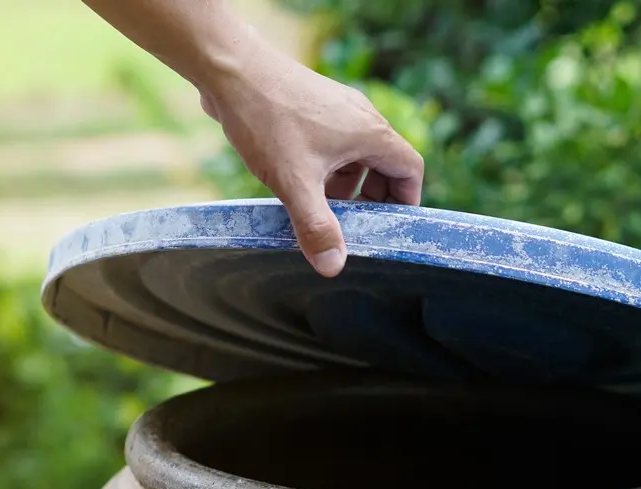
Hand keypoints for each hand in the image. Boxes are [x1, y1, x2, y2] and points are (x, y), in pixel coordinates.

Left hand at [199, 45, 424, 277]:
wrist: (230, 70)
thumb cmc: (267, 119)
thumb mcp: (294, 182)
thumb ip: (316, 226)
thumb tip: (333, 266)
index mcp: (370, 133)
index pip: (410, 170)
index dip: (405, 202)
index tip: (386, 227)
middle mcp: (360, 118)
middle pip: (384, 166)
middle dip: (370, 199)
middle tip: (348, 227)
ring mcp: (336, 110)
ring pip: (354, 157)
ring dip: (343, 186)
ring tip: (316, 208)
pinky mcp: (312, 108)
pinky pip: (331, 145)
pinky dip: (324, 169)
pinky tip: (296, 183)